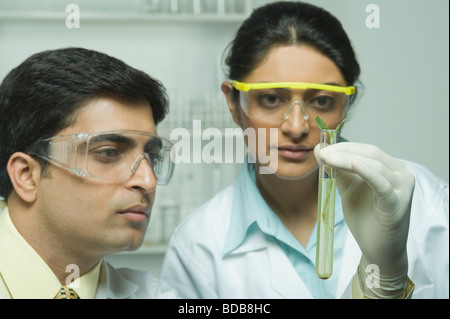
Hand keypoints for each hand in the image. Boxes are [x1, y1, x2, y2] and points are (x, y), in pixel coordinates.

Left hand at [315, 142, 414, 296]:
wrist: (378, 250)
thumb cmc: (366, 218)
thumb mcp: (348, 189)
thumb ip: (337, 170)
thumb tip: (320, 149)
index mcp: (389, 168)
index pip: (365, 149)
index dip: (343, 147)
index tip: (320, 148)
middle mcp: (400, 174)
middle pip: (370, 153)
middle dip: (343, 151)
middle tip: (321, 153)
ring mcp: (401, 188)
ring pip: (374, 165)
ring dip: (347, 159)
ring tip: (325, 159)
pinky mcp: (397, 203)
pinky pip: (381, 183)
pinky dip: (366, 171)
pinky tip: (352, 164)